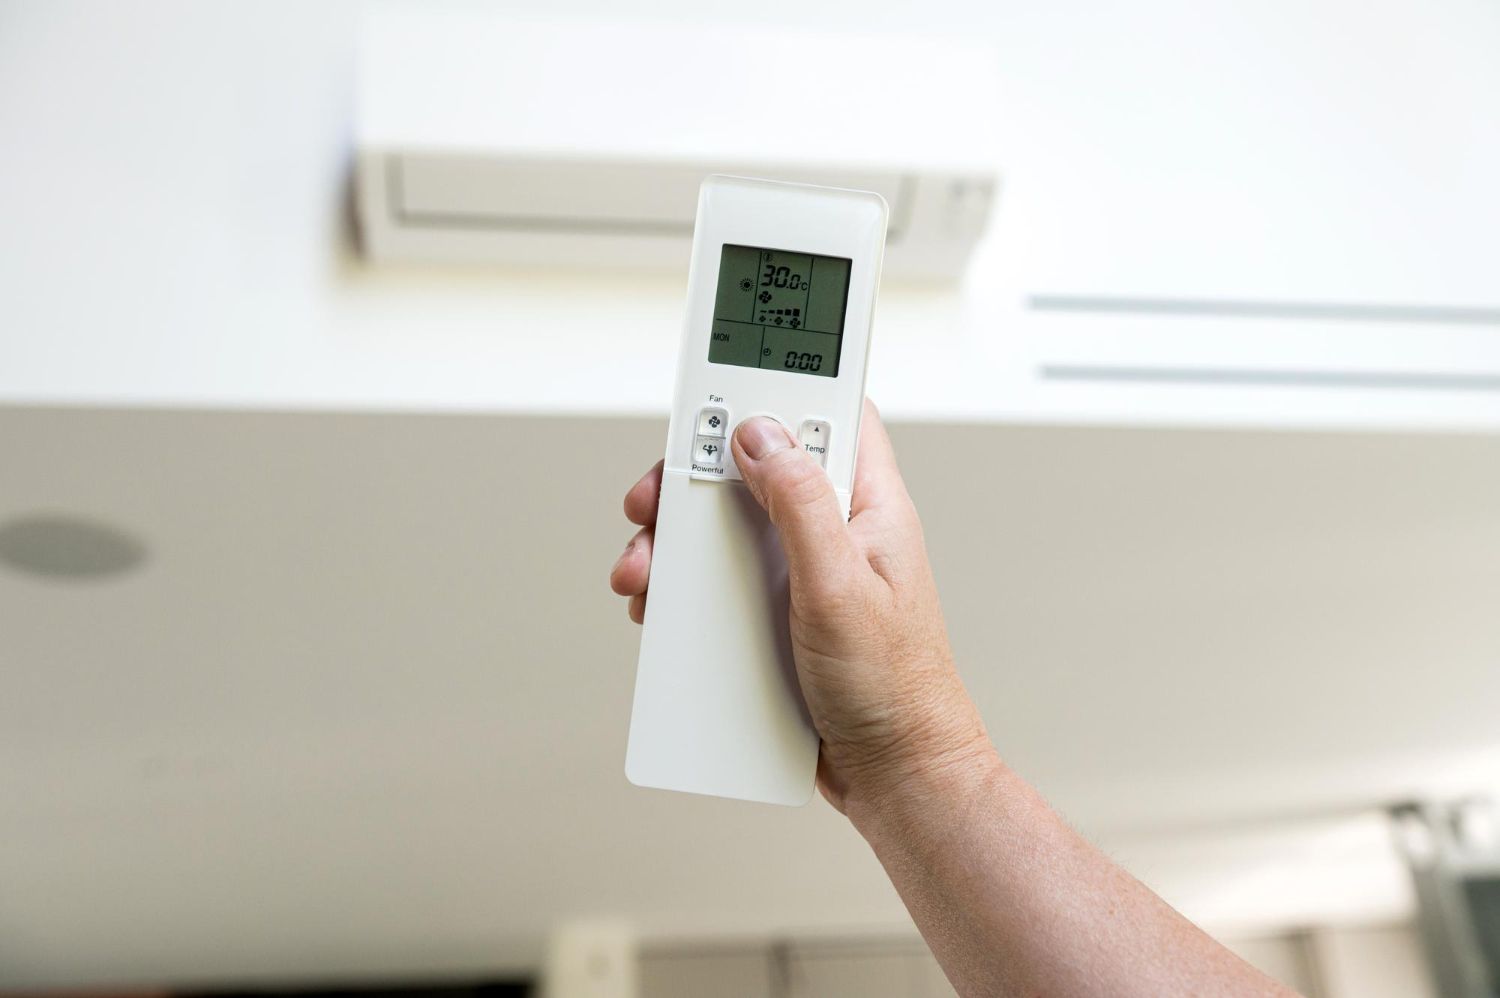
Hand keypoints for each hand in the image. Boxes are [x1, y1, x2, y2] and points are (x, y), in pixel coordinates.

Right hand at [610, 400, 992, 811]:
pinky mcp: (777, 614)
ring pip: (726, 528)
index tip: (720, 388)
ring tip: (645, 570)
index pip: (829, 412)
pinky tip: (662, 608)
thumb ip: (801, 504)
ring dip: (677, 541)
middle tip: (655, 496)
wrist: (897, 775)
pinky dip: (684, 589)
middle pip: (755, 468)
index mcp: (867, 506)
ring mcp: (803, 572)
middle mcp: (834, 529)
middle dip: (695, 475)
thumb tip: (761, 434)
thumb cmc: (895, 688)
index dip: (778, 390)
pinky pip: (720, 582)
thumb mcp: (841, 585)